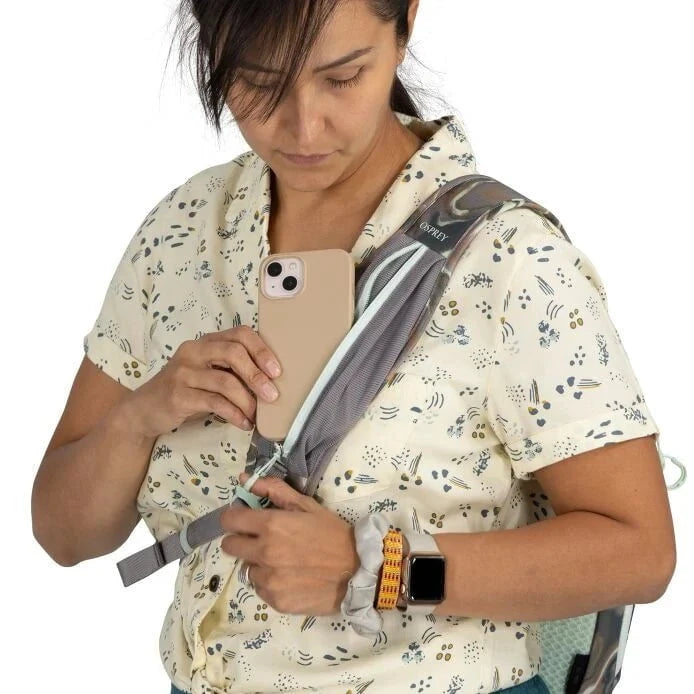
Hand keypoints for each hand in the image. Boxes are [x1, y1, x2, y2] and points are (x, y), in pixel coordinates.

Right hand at [125, 325, 281, 437]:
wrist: (143, 410)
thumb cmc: (185, 391)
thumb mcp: (208, 373)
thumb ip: (231, 370)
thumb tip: (271, 381)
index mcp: (206, 342)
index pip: (240, 334)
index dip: (262, 350)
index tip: (277, 371)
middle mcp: (193, 351)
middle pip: (234, 353)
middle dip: (257, 375)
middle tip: (272, 395)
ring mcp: (183, 373)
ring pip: (226, 382)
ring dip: (248, 401)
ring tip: (257, 415)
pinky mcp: (178, 396)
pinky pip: (215, 403)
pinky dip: (234, 414)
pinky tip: (243, 423)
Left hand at [220, 472, 360, 615]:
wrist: (358, 571)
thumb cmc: (333, 534)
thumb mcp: (308, 506)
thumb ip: (275, 491)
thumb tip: (245, 479)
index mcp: (271, 525)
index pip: (229, 521)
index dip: (233, 518)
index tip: (243, 520)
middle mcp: (264, 552)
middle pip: (230, 546)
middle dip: (241, 540)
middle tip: (261, 540)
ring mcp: (268, 579)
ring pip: (247, 568)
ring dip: (258, 563)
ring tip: (283, 561)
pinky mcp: (275, 600)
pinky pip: (260, 588)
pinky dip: (270, 582)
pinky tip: (290, 577)